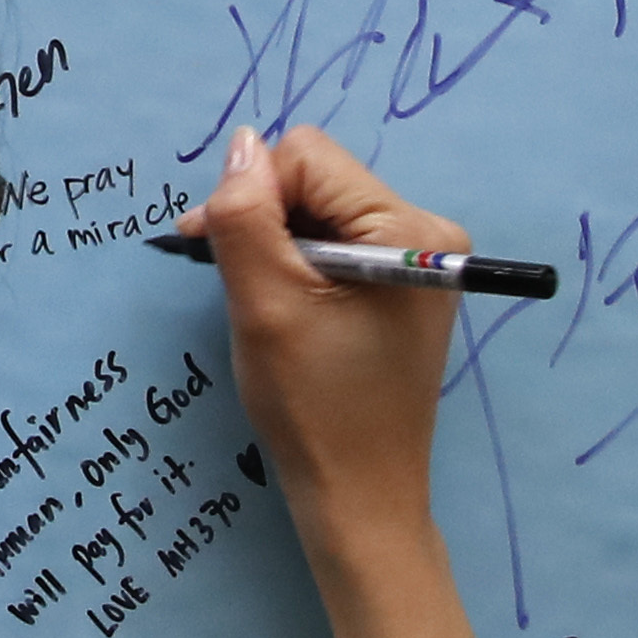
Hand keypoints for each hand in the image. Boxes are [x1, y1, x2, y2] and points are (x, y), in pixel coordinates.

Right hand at [201, 123, 459, 566]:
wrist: (357, 493)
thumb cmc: (313, 403)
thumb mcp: (264, 302)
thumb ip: (245, 216)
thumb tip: (241, 144)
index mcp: (408, 228)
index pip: (308, 158)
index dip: (251, 193)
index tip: (211, 247)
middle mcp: (426, 230)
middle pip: (316, 178)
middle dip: (262, 216)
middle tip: (232, 277)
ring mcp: (416, 258)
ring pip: (318, 207)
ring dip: (274, 242)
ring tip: (257, 297)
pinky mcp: (401, 283)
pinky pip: (333, 240)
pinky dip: (295, 262)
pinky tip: (283, 305)